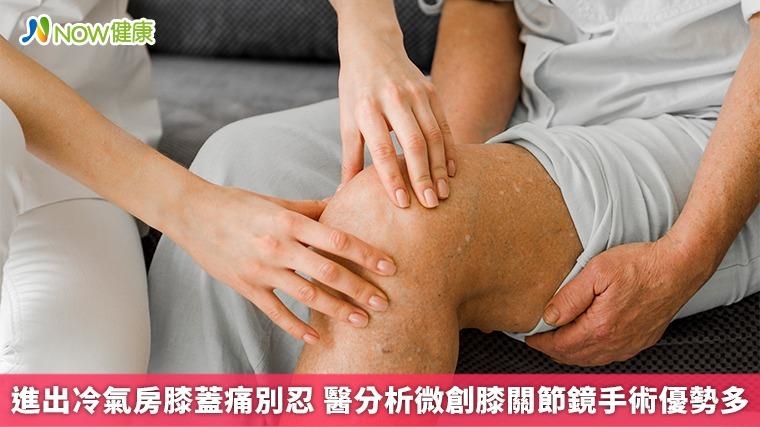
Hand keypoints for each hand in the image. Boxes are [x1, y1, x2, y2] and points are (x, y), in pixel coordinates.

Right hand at [173, 183, 396, 342]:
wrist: (192, 214)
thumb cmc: (237, 204)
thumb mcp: (277, 203)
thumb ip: (312, 208)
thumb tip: (345, 200)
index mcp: (289, 222)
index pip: (337, 239)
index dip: (366, 254)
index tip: (389, 266)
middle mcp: (278, 246)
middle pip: (328, 272)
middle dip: (360, 289)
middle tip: (384, 302)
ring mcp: (262, 270)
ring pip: (307, 296)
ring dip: (337, 310)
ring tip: (362, 321)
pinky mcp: (247, 287)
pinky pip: (276, 312)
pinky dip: (297, 327)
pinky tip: (317, 337)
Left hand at [337, 27, 455, 207]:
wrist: (372, 46)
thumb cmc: (356, 89)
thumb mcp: (347, 119)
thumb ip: (349, 157)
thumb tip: (343, 193)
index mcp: (366, 108)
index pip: (382, 149)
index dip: (392, 177)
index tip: (402, 203)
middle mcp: (392, 99)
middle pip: (413, 143)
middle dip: (423, 176)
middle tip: (430, 204)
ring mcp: (415, 93)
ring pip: (433, 136)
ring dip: (440, 168)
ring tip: (443, 194)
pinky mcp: (431, 90)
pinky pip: (444, 124)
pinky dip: (450, 149)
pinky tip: (452, 171)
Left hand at [525, 238, 709, 365]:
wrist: (679, 268)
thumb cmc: (641, 266)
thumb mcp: (596, 272)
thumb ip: (569, 297)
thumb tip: (548, 317)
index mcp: (600, 328)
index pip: (560, 344)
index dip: (540, 342)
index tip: (528, 336)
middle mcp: (615, 343)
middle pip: (574, 356)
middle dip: (552, 351)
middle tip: (537, 341)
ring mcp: (630, 344)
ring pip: (592, 360)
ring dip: (571, 354)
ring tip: (557, 344)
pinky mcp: (641, 341)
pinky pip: (610, 356)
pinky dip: (591, 354)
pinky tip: (587, 344)